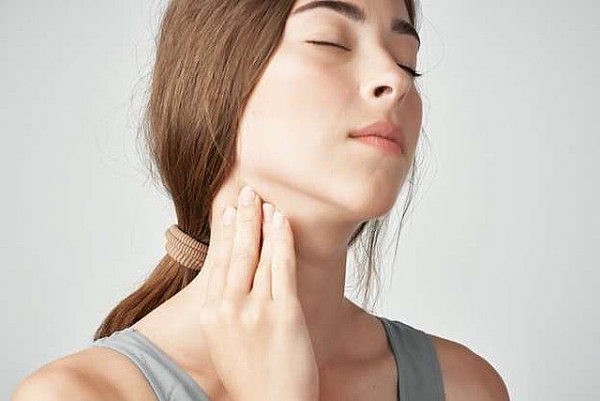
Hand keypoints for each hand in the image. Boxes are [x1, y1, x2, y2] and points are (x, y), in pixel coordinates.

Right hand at [197, 186, 318, 400]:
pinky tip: (282, 221)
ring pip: (257, 254)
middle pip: (234, 252)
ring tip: (264, 200)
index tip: (227, 210)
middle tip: (246, 192)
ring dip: (262, 222)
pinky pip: (282, 267)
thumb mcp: (227, 341)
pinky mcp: (283, 313)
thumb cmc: (253, 376)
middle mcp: (227, 309)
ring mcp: (255, 310)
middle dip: (241, 217)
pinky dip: (282, 239)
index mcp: (211, 315)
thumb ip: (227, 309)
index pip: (216, 262)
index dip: (223, 232)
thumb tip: (234, 281)